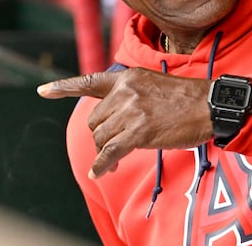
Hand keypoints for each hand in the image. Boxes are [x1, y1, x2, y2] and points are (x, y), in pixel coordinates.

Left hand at [37, 68, 212, 177]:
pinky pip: (111, 152)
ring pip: (101, 137)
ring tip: (119, 155)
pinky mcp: (139, 132)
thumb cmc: (185, 98)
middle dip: (102, 133)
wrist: (209, 105)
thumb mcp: (152, 83)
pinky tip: (100, 172)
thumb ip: (129, 93)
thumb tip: (112, 116)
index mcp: (127, 78)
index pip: (89, 82)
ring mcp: (131, 111)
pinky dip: (103, 165)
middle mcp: (125, 91)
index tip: (42, 91)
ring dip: (107, 149)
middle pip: (95, 120)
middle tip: (115, 143)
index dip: (63, 88)